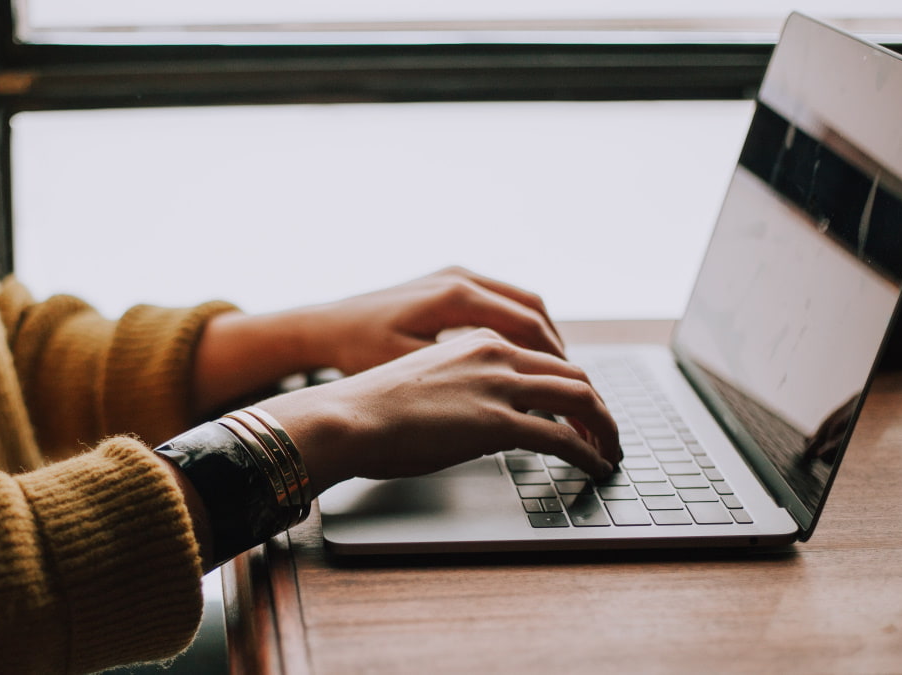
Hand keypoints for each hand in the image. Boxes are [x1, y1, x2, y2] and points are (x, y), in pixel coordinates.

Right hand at [256, 329, 620, 494]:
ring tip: (610, 452)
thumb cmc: (371, 408)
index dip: (571, 385)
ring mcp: (499, 385)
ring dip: (604, 428)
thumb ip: (464, 388)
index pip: (544, 357)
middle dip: (598, 406)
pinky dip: (589, 452)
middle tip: (606, 433)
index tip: (580, 409)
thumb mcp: (427, 382)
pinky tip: (595, 466)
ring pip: (580, 398)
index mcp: (477, 339)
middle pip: (573, 374)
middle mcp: (495, 353)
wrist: (346, 417)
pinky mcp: (498, 422)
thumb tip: (483, 420)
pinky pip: (563, 437)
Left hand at [296, 266, 565, 375]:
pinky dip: (521, 328)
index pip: (529, 328)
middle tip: (576, 389)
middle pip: (534, 311)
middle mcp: (461, 278)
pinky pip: (501, 301)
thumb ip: (465, 380)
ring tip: (557, 376)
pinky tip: (523, 358)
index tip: (574, 393)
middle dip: (559, 352)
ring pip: (522, 303)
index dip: (556, 364)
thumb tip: (515, 403)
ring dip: (543, 338)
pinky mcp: (448, 282)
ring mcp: (455, 276)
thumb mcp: (412, 370)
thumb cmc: (359, 352)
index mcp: (456, 297)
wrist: (324, 327)